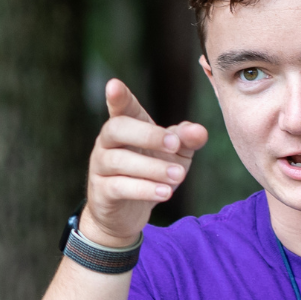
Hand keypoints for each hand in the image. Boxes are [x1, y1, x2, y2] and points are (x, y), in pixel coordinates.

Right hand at [82, 79, 206, 248]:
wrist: (126, 214)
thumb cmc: (150, 174)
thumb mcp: (174, 155)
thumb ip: (186, 140)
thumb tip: (200, 131)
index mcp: (125, 126)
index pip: (120, 107)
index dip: (118, 97)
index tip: (114, 85)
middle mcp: (107, 142)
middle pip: (117, 128)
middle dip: (147, 134)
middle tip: (174, 144)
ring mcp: (100, 166)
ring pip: (120, 161)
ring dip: (152, 168)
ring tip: (178, 176)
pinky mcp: (102, 192)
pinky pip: (119, 187)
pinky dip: (144, 189)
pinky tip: (165, 192)